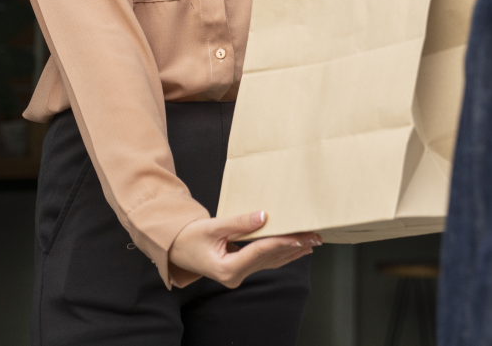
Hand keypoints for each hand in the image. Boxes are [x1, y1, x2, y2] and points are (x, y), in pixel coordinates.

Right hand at [168, 211, 319, 288]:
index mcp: (227, 269)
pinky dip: (282, 253)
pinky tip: (297, 248)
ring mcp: (239, 275)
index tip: (298, 236)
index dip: (279, 242)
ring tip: (312, 242)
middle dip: (293, 246)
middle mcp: (235, 276)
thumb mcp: (213, 227)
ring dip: (292, 251)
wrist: (176, 248)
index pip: (258, 252)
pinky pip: (266, 262)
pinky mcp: (241, 269)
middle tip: (314, 236)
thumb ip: (239, 223)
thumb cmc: (190, 237)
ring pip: (271, 261)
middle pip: (269, 258)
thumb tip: (264, 216)